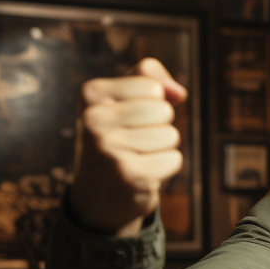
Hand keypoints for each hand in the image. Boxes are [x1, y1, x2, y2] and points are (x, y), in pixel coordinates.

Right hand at [69, 58, 187, 236]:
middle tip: (137, 138)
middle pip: (164, 110)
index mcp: (90, 93)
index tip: (130, 117)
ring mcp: (108, 148)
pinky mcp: (129, 174)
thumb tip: (179, 93)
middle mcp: (93, 119)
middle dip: (160, 125)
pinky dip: (165, 166)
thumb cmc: (119, 134)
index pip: (153, 86)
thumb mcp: (124, 97)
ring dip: (163, 147)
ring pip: (171, 135)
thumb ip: (151, 77)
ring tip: (138, 155)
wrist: (100, 191)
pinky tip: (142, 171)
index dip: (154, 101)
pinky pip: (174, 159)